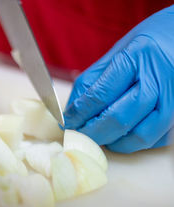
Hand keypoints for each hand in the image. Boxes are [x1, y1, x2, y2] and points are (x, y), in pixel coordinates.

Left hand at [64, 5, 173, 152]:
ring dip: (114, 142)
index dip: (79, 114)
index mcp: (137, 57)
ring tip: (99, 137)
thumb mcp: (117, 52)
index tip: (67, 122)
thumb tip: (71, 112)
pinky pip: (157, 139)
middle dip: (93, 133)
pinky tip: (122, 135)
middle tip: (78, 135)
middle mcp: (159, 78)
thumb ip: (92, 81)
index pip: (100, 95)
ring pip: (140, 135)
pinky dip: (135, 142)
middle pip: (119, 118)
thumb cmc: (148, 43)